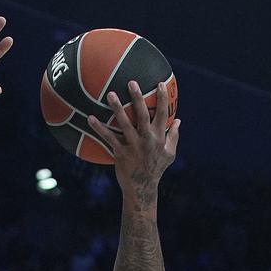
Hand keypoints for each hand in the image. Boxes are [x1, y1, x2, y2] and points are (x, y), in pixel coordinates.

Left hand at [88, 81, 179, 207]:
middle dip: (138, 97)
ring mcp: (133, 145)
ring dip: (117, 108)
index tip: (160, 83)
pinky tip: (90, 118)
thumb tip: (179, 120)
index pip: (163, 114)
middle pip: (142, 114)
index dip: (162, 98)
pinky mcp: (120, 153)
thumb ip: (174, 136)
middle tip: (132, 82)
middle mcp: (146, 139)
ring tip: (110, 94)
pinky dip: (99, 129)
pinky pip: (108, 138)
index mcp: (159, 137)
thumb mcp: (170, 154)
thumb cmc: (156, 170)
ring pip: (124, 124)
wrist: (141, 188)